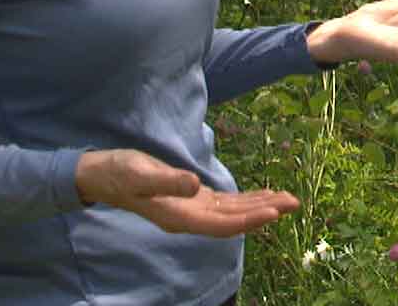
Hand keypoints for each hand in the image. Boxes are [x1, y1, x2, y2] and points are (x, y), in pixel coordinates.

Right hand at [74, 149, 298, 236]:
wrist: (103, 174)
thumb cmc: (120, 173)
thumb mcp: (142, 174)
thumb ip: (169, 182)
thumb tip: (196, 186)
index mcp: (180, 218)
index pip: (222, 224)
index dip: (249, 219)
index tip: (274, 211)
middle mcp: (190, 218)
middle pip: (235, 220)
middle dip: (264, 212)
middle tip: (294, 202)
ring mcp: (192, 209)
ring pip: (233, 212)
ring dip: (260, 206)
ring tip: (287, 199)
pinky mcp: (193, 198)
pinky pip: (226, 203)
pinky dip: (246, 199)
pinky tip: (262, 195)